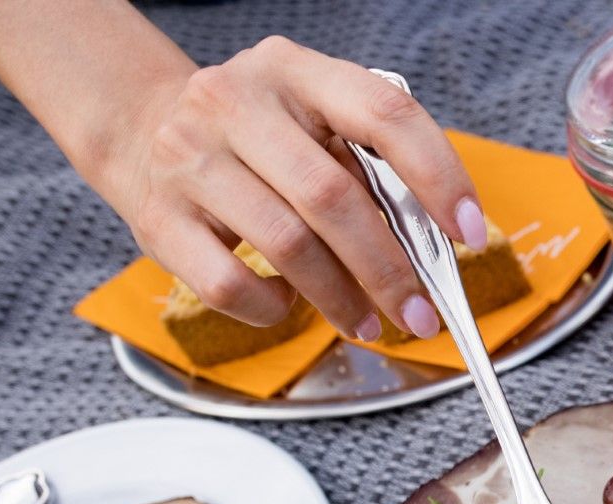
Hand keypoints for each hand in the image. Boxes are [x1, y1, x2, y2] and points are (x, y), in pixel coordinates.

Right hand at [111, 36, 479, 339]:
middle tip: (421, 315)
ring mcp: (189, 157)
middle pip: (333, 197)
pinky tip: (289, 304)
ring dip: (341, 297)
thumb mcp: (314, 123)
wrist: (141, 126)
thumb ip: (369, 167)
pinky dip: (273, 307)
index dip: (438, 177)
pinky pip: (229, 283)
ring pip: (287, 245)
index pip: (384, 115)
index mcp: (296, 71)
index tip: (470, 234)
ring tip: (368, 322)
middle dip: (390, 270)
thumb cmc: (259, 138)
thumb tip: (432, 249)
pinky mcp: (159, 217)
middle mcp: (235, 102)